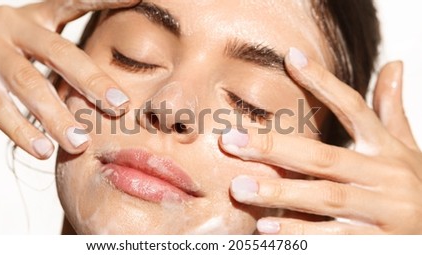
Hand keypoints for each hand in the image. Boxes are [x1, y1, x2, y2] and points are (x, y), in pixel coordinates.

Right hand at [0, 0, 138, 158]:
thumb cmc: (8, 49)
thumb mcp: (36, 37)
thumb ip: (67, 53)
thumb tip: (110, 85)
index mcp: (36, 16)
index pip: (73, 2)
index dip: (104, 0)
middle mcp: (13, 27)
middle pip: (58, 52)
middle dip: (91, 80)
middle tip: (120, 106)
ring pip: (27, 84)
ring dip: (56, 116)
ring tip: (80, 143)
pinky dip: (22, 131)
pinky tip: (43, 150)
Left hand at [220, 48, 421, 233]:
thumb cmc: (411, 186)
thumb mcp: (404, 148)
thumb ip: (391, 110)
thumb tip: (394, 65)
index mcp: (386, 150)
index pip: (353, 108)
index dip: (323, 83)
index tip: (290, 59)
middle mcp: (385, 176)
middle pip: (324, 157)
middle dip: (275, 148)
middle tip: (232, 141)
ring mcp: (384, 211)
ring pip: (326, 197)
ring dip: (281, 192)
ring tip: (240, 187)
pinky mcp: (378, 242)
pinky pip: (333, 237)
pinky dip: (300, 233)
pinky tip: (267, 226)